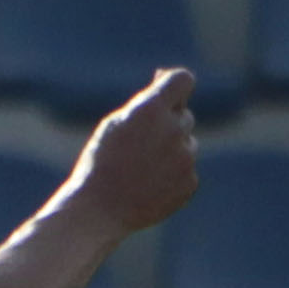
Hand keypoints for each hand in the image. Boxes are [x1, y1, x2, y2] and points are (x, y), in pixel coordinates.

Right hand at [64, 67, 201, 236]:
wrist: (99, 210)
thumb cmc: (101, 162)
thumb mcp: (116, 123)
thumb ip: (145, 101)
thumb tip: (163, 76)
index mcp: (151, 109)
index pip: (182, 80)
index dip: (175, 86)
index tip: (168, 95)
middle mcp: (173, 130)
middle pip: (184, 116)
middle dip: (168, 125)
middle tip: (141, 145)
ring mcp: (185, 158)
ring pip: (188, 144)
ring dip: (172, 151)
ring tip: (142, 170)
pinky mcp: (190, 183)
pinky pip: (187, 170)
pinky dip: (173, 176)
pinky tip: (149, 186)